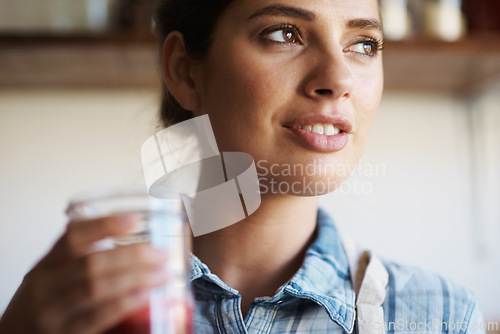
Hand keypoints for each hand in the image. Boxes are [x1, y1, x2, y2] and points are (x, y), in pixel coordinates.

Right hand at [0, 215, 168, 333]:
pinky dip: (124, 303)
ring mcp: (53, 312)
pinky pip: (97, 317)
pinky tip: (144, 294)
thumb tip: (134, 237)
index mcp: (47, 263)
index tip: (135, 220)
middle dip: (133, 255)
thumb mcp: (53, 274)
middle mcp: (46, 285)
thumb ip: (82, 256)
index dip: (105, 225)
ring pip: (97, 288)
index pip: (73, 236)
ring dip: (135, 278)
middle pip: (92, 262)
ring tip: (162, 272)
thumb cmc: (45, 302)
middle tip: (161, 252)